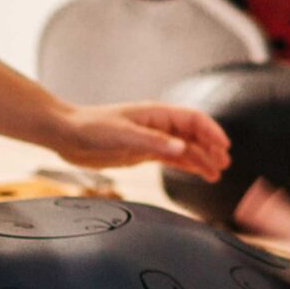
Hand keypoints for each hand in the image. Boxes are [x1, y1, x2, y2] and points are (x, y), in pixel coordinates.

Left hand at [53, 102, 231, 179]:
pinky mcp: (142, 152)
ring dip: (201, 159)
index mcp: (156, 114)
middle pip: (193, 135)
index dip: (211, 132)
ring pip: (184, 148)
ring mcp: (151, 138)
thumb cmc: (89, 128)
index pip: (193, 120)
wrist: (65, 134)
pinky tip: (196, 174)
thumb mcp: (121, 135)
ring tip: (216, 174)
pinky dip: (186, 166)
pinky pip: (171, 158)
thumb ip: (153, 142)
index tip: (224, 147)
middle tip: (224, 166)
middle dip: (210, 148)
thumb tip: (183, 149)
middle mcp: (157, 125)